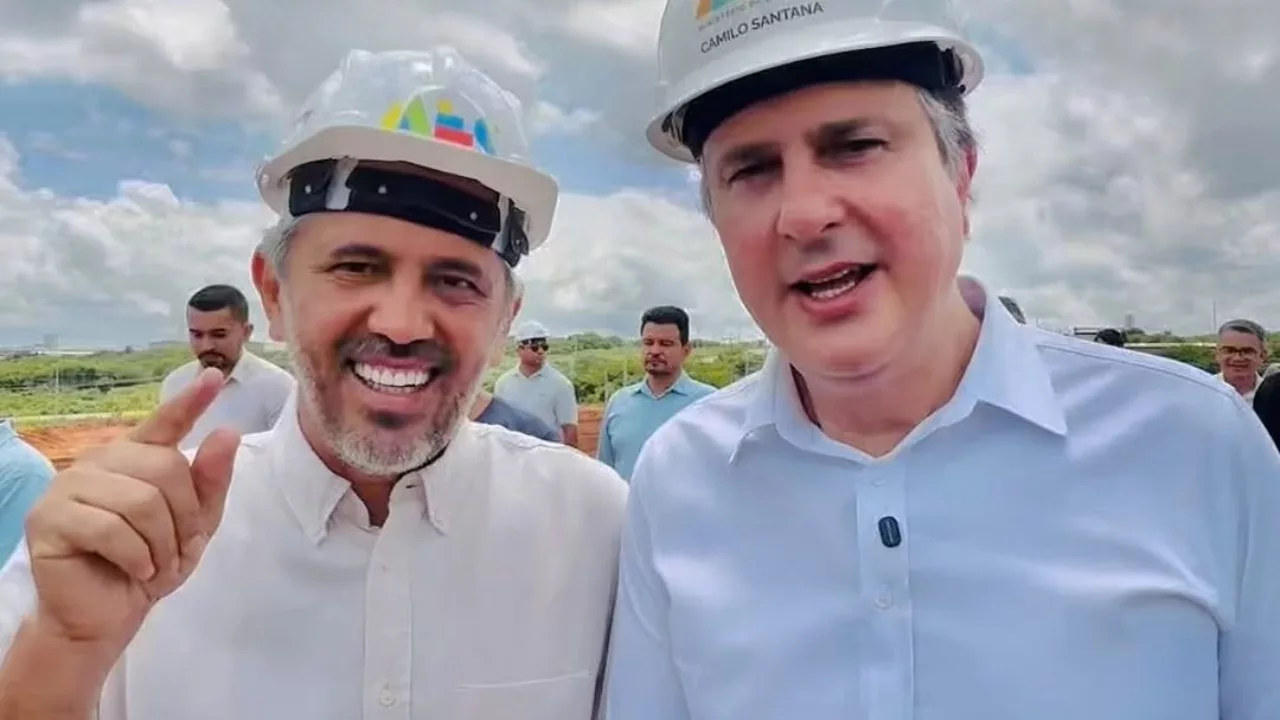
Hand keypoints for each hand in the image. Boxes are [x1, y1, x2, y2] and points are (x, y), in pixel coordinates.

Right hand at [23, 367, 239, 652]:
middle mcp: (99, 462)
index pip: (163, 423)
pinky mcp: (48, 518)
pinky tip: (135, 570)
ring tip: (155, 564)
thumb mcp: (194, 526)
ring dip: (162, 543)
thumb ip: (210, 481)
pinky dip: (136, 557)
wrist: (106, 617)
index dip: (189, 401)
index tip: (215, 377)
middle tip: (179, 550)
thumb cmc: (149, 566)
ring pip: (141, 500)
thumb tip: (226, 432)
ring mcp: (68, 486)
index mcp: (134, 458)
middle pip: (165, 468)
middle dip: (184, 518)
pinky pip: (111, 529)